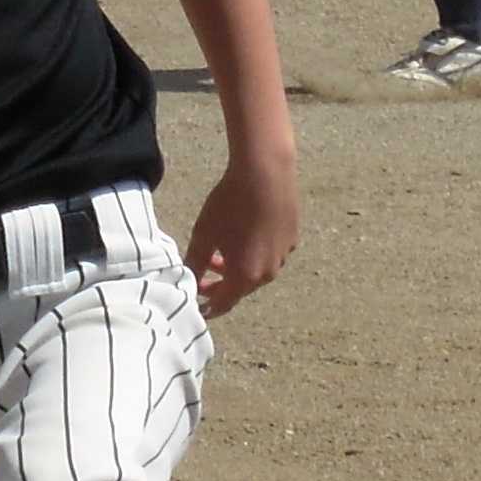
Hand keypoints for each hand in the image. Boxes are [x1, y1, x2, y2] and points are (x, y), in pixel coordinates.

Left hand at [184, 153, 298, 317]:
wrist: (265, 172)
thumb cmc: (230, 204)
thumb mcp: (204, 235)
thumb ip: (194, 263)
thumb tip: (187, 280)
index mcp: (245, 276)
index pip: (224, 304)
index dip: (209, 307)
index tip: (198, 308)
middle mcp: (268, 272)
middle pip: (241, 288)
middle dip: (221, 285)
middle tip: (203, 278)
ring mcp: (284, 255)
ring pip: (257, 271)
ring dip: (238, 268)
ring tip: (221, 255)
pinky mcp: (292, 238)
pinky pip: (271, 254)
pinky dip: (255, 253)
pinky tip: (246, 235)